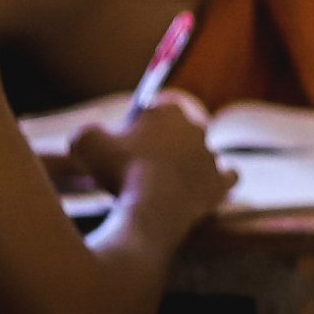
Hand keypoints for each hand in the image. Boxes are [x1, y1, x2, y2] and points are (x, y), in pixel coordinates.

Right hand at [74, 93, 230, 228]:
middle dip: (163, 144)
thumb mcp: (85, 143)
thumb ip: (87, 132)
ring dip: (188, 162)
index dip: (140, 124)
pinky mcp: (221, 182)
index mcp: (169, 110)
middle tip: (141, 165)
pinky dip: (218, 181)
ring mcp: (211, 155)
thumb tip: (90, 136)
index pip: (156, 109)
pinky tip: (204, 187)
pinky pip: (228, 175)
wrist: (152, 205)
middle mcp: (196, 127)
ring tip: (167, 180)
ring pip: (203, 153)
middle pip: (179, 131)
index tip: (126, 140)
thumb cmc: (120, 170)